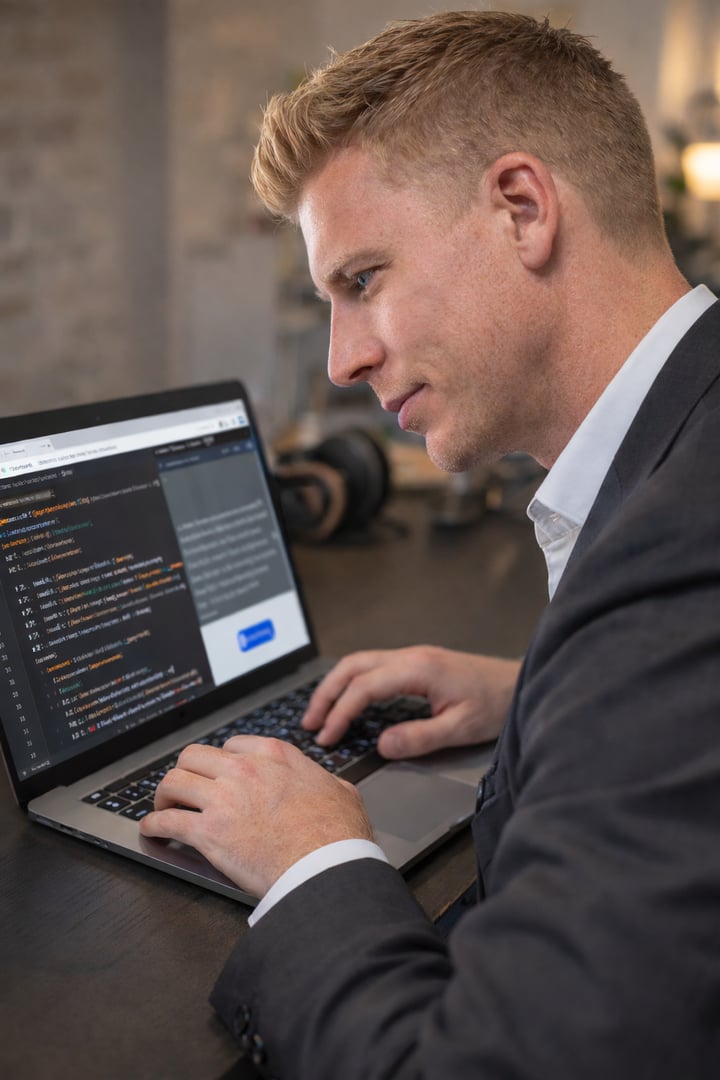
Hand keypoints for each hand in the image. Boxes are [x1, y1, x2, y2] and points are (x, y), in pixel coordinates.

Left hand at [139, 736, 372, 896]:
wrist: (326, 864)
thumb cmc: (337, 833)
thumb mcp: (342, 792)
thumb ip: (327, 783)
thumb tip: (332, 788)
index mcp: (274, 756)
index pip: (233, 744)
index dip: (221, 760)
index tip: (218, 773)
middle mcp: (243, 770)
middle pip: (194, 756)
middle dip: (186, 771)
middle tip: (185, 786)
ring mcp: (223, 799)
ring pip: (174, 781)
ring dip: (164, 794)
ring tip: (163, 804)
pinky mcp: (209, 832)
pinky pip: (167, 821)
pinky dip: (154, 825)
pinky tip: (152, 830)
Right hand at [303, 645, 520, 758]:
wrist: (519, 683)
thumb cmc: (496, 703)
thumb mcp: (460, 729)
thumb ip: (419, 738)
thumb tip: (383, 746)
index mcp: (418, 669)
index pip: (364, 687)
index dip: (340, 712)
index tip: (327, 737)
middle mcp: (411, 656)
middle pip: (353, 666)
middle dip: (326, 693)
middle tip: (310, 723)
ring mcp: (413, 656)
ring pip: (361, 662)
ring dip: (337, 686)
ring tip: (321, 713)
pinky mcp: (417, 662)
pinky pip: (374, 666)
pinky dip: (353, 682)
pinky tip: (350, 701)